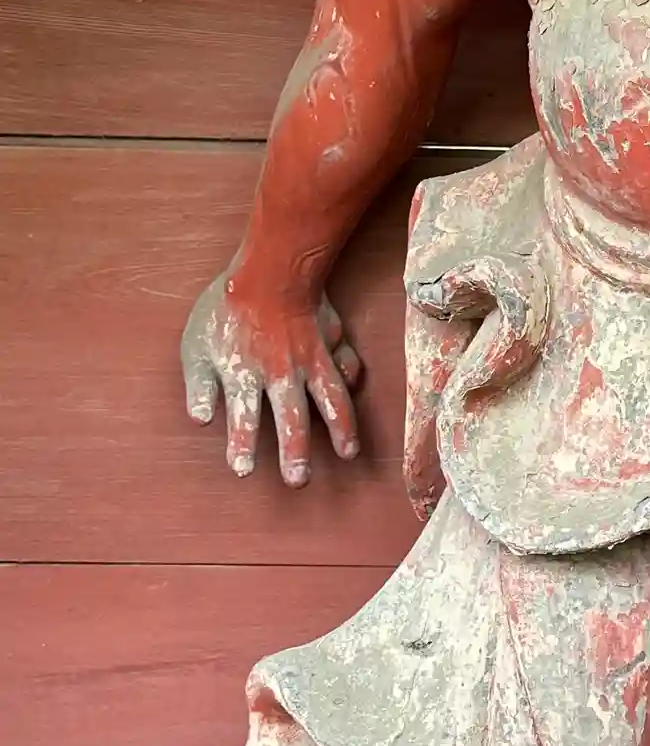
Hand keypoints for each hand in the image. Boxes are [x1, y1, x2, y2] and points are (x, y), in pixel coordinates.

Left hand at [181, 271, 363, 484]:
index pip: (244, 420)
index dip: (243, 447)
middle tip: (298, 480)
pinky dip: (352, 379)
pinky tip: (354, 391)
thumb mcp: (197, 345)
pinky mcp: (330, 340)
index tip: (243, 471)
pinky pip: (347, 364)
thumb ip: (200, 386)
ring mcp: (311, 359)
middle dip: (295, 453)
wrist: (268, 265)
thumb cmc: (225, 306)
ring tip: (348, 452)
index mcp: (247, 375)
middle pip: (292, 420)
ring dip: (340, 429)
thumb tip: (200, 420)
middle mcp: (283, 374)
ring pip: (331, 400)